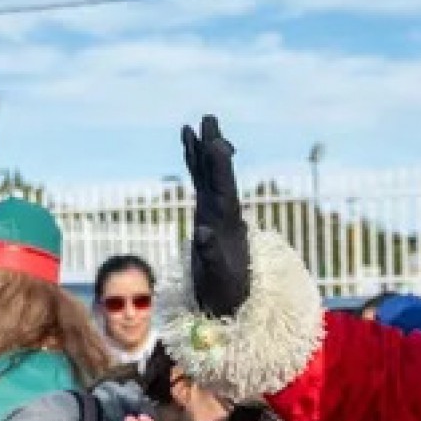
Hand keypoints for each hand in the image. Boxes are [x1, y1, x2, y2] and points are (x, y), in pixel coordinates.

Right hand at [180, 115, 252, 316]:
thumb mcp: (219, 276)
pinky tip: (189, 153)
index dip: (221, 165)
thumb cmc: (227, 292)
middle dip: (213, 146)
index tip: (217, 142)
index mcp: (230, 222)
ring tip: (193, 127)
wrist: (230, 301)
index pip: (225, 187)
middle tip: (210, 119)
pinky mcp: (206, 215)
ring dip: (201, 152)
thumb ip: (211, 254)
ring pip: (207, 175)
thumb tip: (202, 232)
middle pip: (218, 173)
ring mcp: (215, 211)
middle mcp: (224, 211)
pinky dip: (194, 168)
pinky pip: (199, 184)